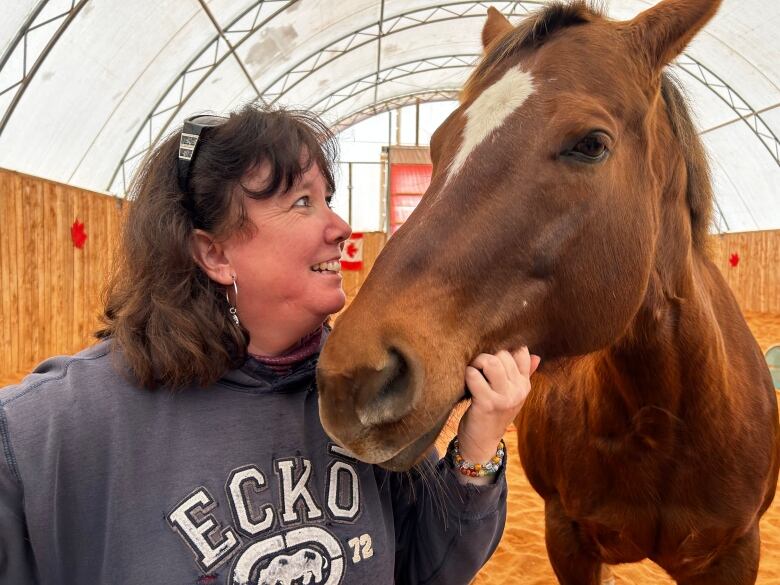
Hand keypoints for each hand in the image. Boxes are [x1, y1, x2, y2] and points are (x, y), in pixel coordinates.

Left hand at [457, 347, 540, 471]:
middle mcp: (518, 390)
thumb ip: (524, 374)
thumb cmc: (494, 413)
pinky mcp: (486, 403)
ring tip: (474, 373)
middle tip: (479, 369)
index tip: (495, 362)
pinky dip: (467, 375)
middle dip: (487, 357)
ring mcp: (503, 398)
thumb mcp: (512, 395)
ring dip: (477, 363)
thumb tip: (536, 356)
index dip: (504, 352)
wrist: (482, 442)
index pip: (521, 353)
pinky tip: (468, 384)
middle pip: (502, 355)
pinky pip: (474, 375)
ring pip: (490, 362)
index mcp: (525, 385)